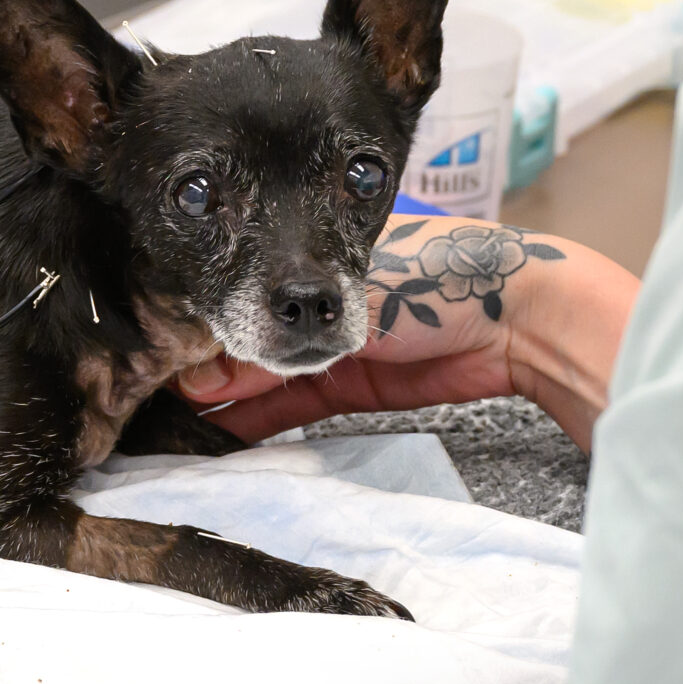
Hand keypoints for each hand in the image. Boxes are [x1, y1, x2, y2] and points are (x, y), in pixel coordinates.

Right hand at [176, 213, 638, 451]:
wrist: (521, 319)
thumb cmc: (444, 275)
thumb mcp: (354, 298)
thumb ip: (284, 341)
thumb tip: (208, 376)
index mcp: (317, 251)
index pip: (249, 285)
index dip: (209, 314)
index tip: (165, 345)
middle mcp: (318, 293)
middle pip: (251, 331)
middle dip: (209, 359)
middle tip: (161, 394)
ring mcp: (336, 343)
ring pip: (266, 374)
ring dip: (228, 396)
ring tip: (177, 422)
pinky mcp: (354, 386)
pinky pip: (293, 407)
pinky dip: (258, 420)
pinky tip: (219, 432)